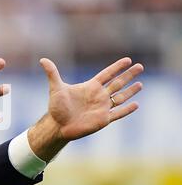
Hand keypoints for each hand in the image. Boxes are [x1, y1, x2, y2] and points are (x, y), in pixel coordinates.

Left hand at [27, 57, 142, 161]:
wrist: (58, 125)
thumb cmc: (56, 107)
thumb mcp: (56, 88)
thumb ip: (52, 73)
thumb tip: (42, 59)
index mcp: (90, 87)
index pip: (107, 74)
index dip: (117, 67)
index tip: (127, 60)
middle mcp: (98, 96)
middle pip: (117, 83)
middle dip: (128, 75)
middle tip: (140, 66)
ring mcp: (102, 108)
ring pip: (120, 97)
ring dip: (130, 91)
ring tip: (141, 84)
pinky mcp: (103, 119)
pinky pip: (118, 113)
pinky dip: (127, 110)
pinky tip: (136, 104)